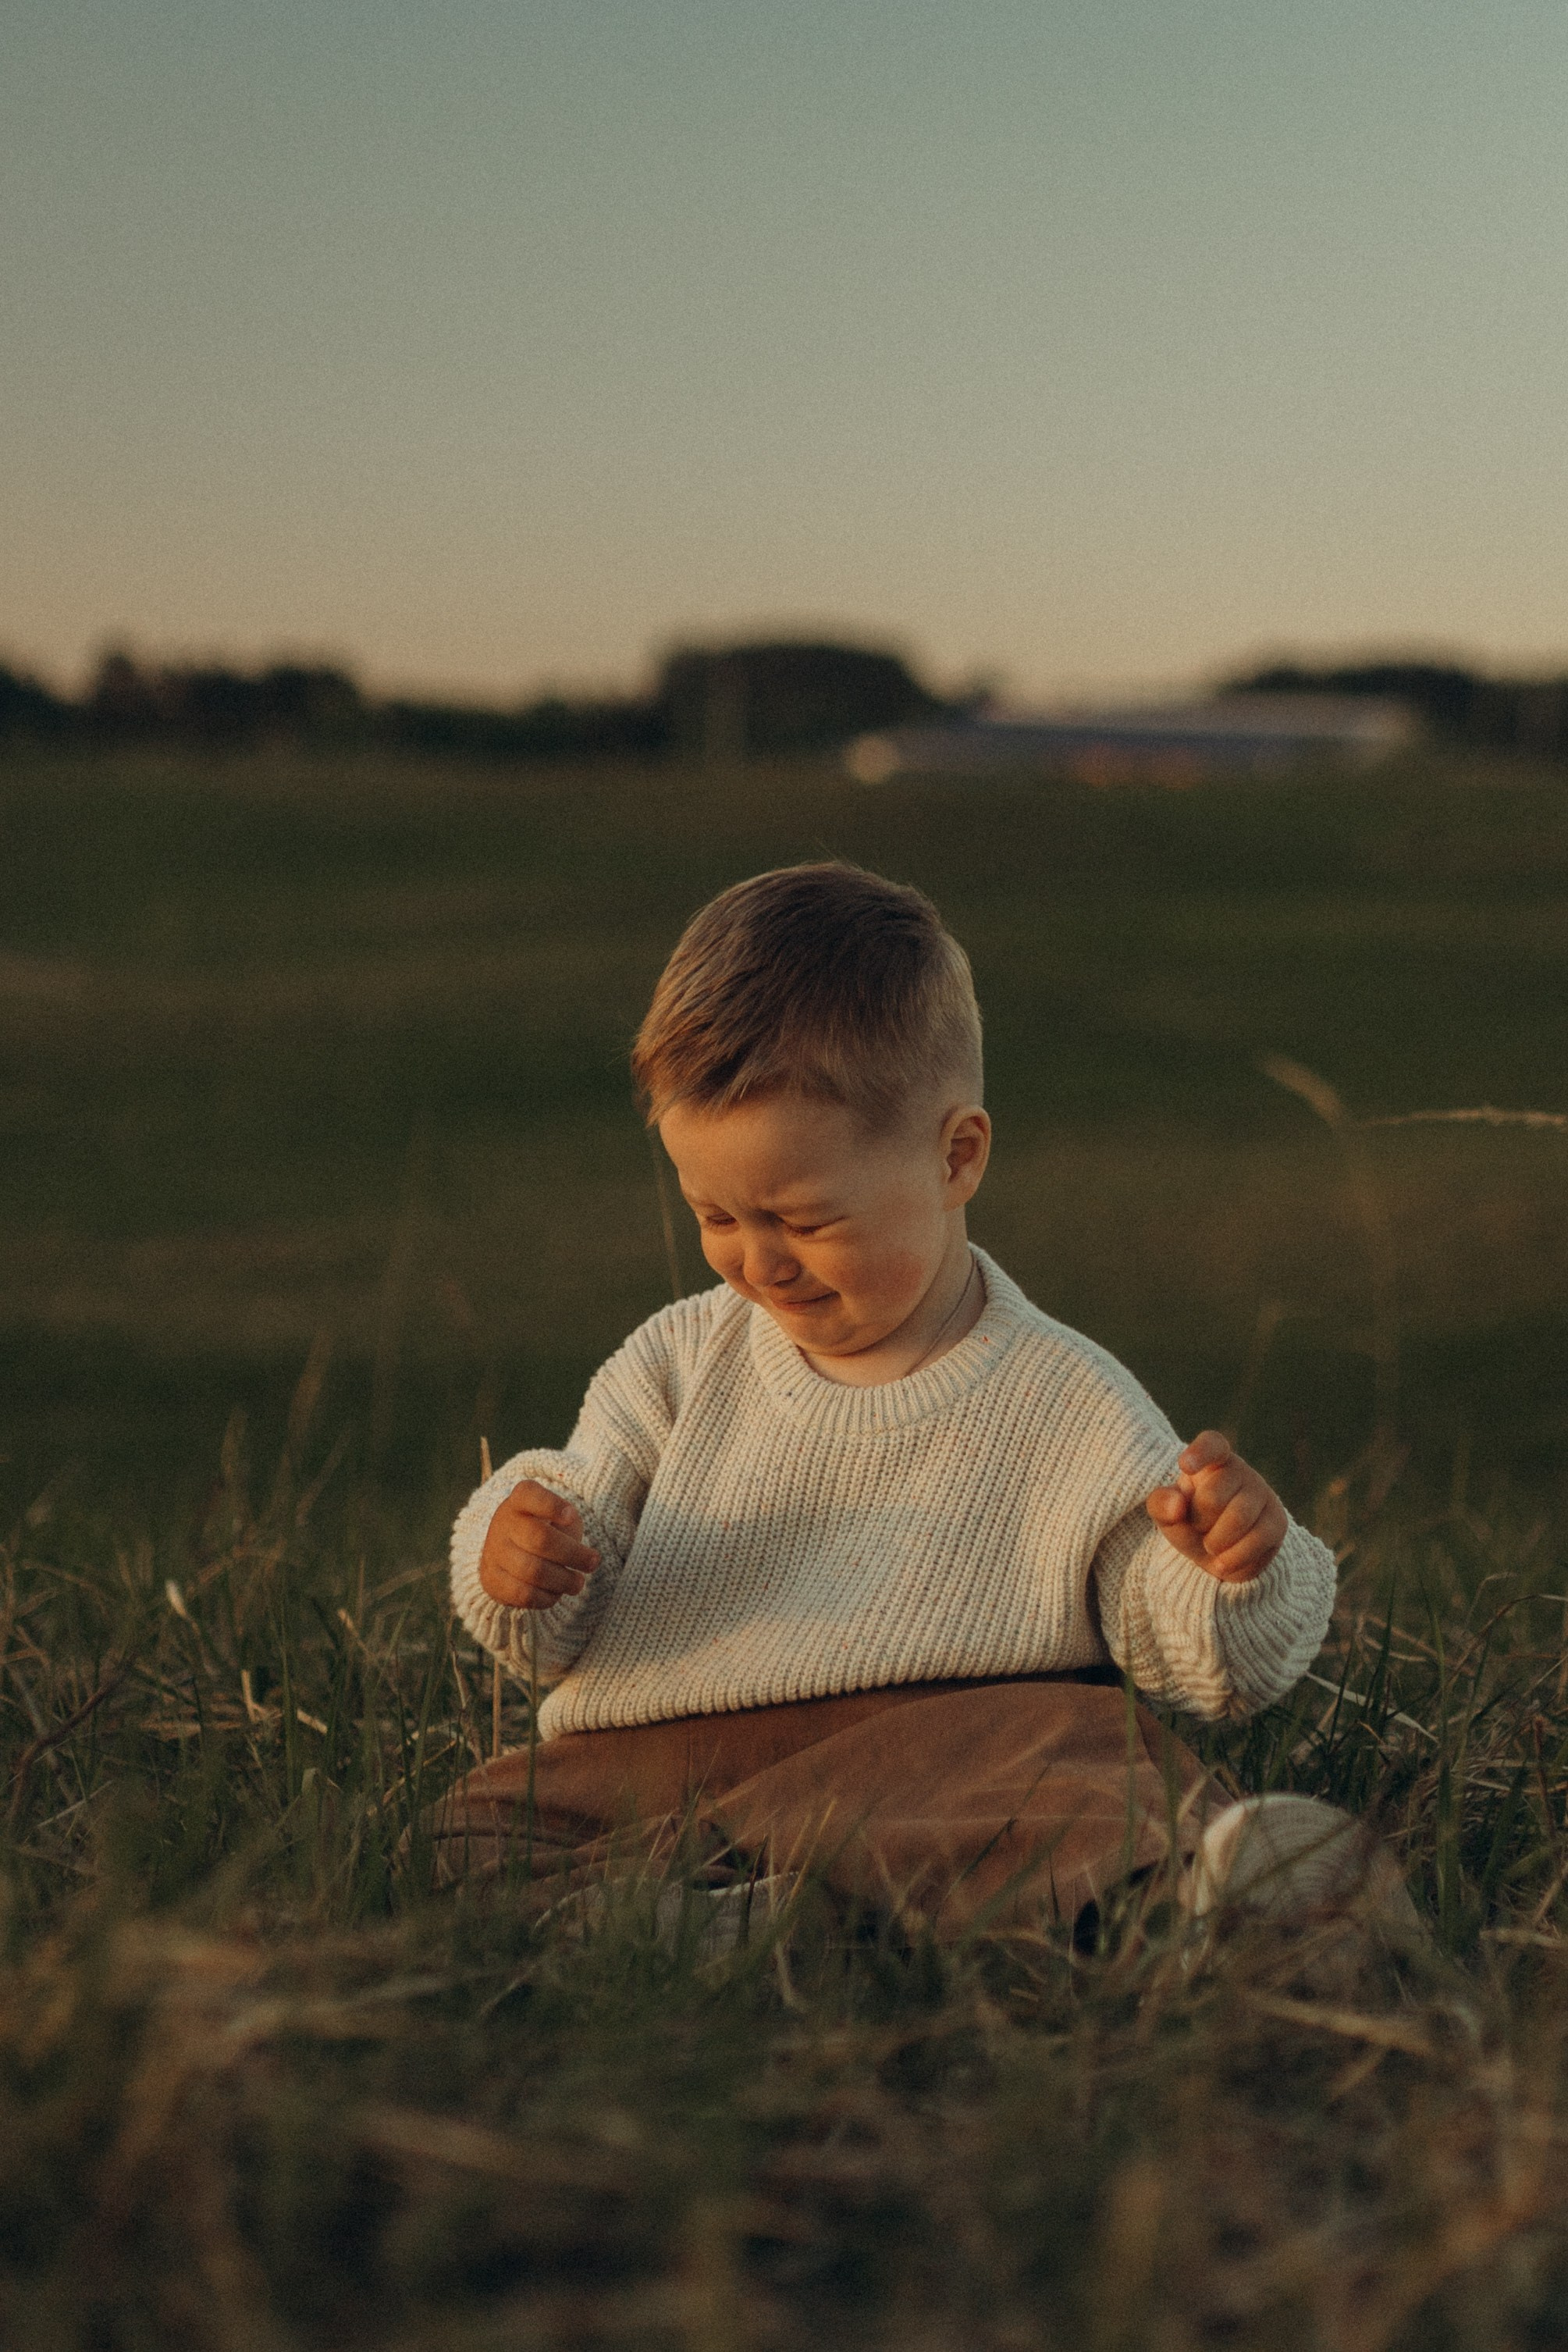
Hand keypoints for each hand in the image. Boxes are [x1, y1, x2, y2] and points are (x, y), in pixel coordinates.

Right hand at [478, 1479, 598, 1609]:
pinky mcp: (492, 1580)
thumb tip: (579, 1554)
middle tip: (593, 1562)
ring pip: (534, 1571)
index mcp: (519, 1501)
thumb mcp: (558, 1516)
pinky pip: (524, 1595)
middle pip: (540, 1539)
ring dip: (564, 1580)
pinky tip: (557, 1593)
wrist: (506, 1550)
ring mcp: (494, 1552)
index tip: (570, 1516)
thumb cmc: (544, 1528)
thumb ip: (568, 1526)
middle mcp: (503, 1523)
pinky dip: (547, 1598)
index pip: (528, 1495)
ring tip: (578, 1582)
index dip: (551, 1505)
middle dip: (573, 1554)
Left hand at [1145, 1431, 1285, 1584]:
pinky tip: (1224, 1561)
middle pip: (1213, 1497)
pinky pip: (1256, 1540)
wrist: (1219, 1554)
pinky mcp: (1277, 1521)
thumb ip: (1162, 1505)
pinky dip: (1233, 1558)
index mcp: (1211, 1461)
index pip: (1212, 1444)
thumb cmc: (1190, 1523)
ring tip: (1211, 1545)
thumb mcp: (1167, 1515)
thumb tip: (1176, 1504)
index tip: (1185, 1466)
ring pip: (1238, 1518)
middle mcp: (1240, 1471)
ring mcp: (1262, 1494)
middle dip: (1199, 1521)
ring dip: (1215, 1542)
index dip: (1200, 1452)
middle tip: (1199, 1527)